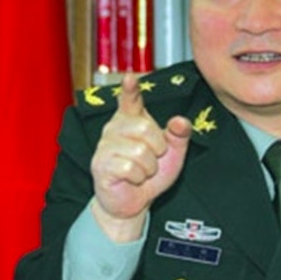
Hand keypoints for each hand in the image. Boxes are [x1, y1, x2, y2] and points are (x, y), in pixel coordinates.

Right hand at [89, 74, 191, 241]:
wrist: (135, 201)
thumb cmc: (151, 173)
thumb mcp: (173, 153)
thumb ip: (179, 135)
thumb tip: (180, 121)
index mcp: (133, 119)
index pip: (131, 100)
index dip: (131, 89)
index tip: (130, 78)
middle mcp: (115, 128)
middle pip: (146, 128)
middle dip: (158, 148)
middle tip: (152, 158)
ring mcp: (105, 146)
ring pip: (139, 151)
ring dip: (148, 167)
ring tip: (141, 171)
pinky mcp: (100, 164)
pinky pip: (129, 168)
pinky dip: (138, 177)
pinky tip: (131, 179)